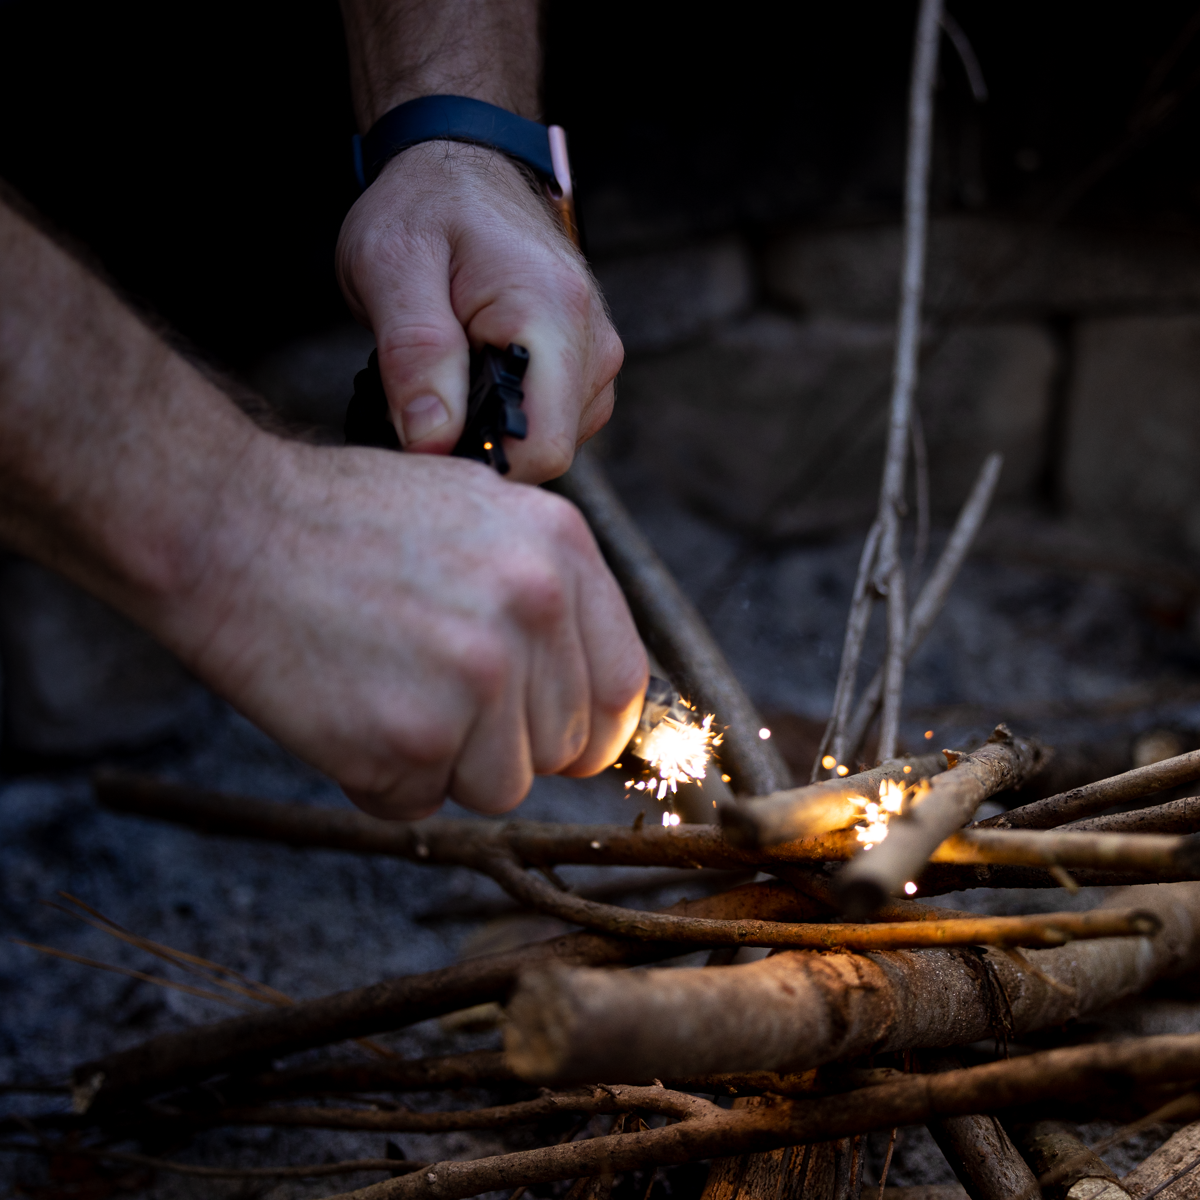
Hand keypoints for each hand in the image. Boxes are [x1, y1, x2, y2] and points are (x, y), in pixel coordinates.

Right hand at [161, 438, 647, 818]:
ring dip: (444, 765)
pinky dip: (379, 779)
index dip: (588, 728)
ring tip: (383, 690)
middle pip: (562, 748)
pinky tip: (344, 710)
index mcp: (561, 551)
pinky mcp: (412, 737)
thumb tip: (592, 690)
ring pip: (500, 788)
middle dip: (504, 743)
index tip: (556, 740)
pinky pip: (419, 804)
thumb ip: (548, 595)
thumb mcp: (478, 514)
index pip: (621, 687)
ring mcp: (477, 677)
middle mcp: (534, 610)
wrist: (227, 527)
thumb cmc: (345, 522)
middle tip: (431, 693)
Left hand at [335, 140, 622, 483]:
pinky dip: (511, 417)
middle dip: (482, 445)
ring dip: (495, 429)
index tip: (425, 440)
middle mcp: (594, 341)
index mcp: (551, 314)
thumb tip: (431, 441)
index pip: (542, 446)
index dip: (480, 463)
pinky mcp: (590, 365)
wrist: (465, 163)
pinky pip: (555, 423)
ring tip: (449, 377)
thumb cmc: (425, 208)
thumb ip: (414, 354)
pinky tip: (474, 378)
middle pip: (548, 451)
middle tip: (424, 401)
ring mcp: (599, 356)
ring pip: (552, 442)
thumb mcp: (391, 266)